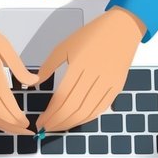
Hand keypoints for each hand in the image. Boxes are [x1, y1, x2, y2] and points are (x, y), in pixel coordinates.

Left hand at [33, 7, 145, 132]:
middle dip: (57, 122)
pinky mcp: (117, 87)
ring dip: (70, 124)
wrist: (122, 28)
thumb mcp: (65, 46)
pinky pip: (100, 109)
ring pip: (87, 112)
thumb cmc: (92, 35)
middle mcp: (95, 75)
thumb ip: (48, 66)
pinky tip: (75, 121)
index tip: (40, 121)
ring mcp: (108, 82)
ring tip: (58, 127)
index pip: (62, 97)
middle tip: (46, 129)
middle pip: (73, 108)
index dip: (50, 114)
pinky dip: (86, 118)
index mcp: (80, 64)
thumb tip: (34, 83)